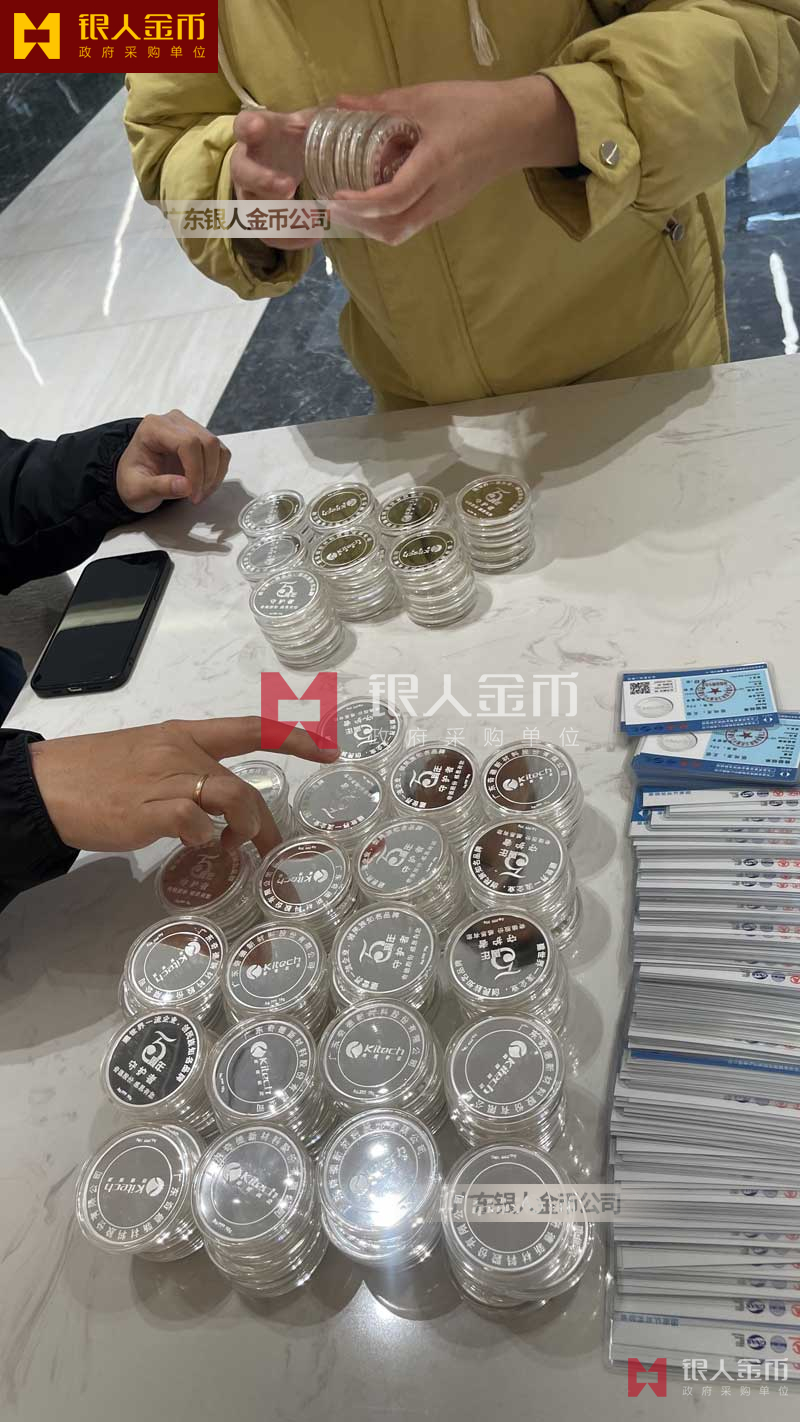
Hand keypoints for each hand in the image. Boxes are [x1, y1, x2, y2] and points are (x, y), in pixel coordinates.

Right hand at [30, 717, 338, 857]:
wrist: (48, 785)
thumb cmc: (95, 775)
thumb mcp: (147, 759)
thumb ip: (185, 776)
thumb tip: (217, 811)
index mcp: (184, 735)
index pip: (250, 729)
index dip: (294, 739)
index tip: (329, 751)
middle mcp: (182, 753)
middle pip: (245, 783)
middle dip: (264, 822)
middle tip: (270, 850)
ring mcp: (168, 780)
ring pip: (234, 798)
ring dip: (246, 830)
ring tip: (235, 850)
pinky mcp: (152, 810)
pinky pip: (198, 825)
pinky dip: (208, 841)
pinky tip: (199, 850)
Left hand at [116, 411, 230, 514]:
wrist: (134, 477)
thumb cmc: (133, 480)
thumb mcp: (138, 490)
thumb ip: (159, 487)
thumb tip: (186, 486)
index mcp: (154, 427)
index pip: (188, 442)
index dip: (196, 470)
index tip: (192, 494)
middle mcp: (174, 421)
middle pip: (207, 442)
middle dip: (207, 475)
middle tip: (196, 497)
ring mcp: (190, 427)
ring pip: (217, 447)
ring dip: (214, 475)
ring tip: (199, 493)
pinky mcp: (201, 437)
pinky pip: (220, 453)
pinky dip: (217, 472)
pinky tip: (203, 486)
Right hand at [231, 109, 321, 251]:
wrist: (283, 160)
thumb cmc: (293, 138)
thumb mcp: (306, 124)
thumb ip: (319, 120)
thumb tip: (340, 114)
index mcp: (255, 134)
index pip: (243, 125)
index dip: (248, 127)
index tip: (257, 127)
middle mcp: (245, 162)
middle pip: (242, 172)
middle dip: (263, 181)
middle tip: (289, 188)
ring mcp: (248, 192)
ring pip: (253, 209)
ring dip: (281, 217)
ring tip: (314, 222)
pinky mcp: (259, 217)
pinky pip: (268, 234)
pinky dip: (291, 239)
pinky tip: (316, 235)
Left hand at [328, 77, 578, 245]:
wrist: (517, 128)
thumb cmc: (473, 107)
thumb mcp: (424, 98)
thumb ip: (379, 104)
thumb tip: (338, 103)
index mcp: (435, 164)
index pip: (395, 198)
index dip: (362, 204)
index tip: (336, 195)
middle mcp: (440, 195)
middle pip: (394, 229)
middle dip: (358, 223)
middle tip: (330, 206)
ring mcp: (444, 207)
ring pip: (401, 232)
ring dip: (369, 226)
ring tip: (345, 207)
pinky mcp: (446, 209)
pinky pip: (410, 224)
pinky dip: (385, 220)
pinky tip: (370, 202)